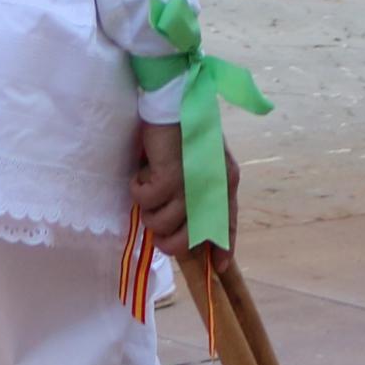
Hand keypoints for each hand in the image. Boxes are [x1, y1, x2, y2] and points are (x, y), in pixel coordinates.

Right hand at [130, 121, 236, 253]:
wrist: (175, 98)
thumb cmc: (184, 127)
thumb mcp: (200, 161)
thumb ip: (199, 188)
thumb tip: (184, 220)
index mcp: (227, 182)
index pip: (227, 225)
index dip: (222, 248)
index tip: (215, 265)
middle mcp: (213, 188)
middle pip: (188, 239)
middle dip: (166, 239)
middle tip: (153, 221)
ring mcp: (192, 185)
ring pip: (161, 224)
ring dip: (148, 211)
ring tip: (146, 188)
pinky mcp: (170, 177)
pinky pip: (146, 201)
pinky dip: (137, 190)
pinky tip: (141, 175)